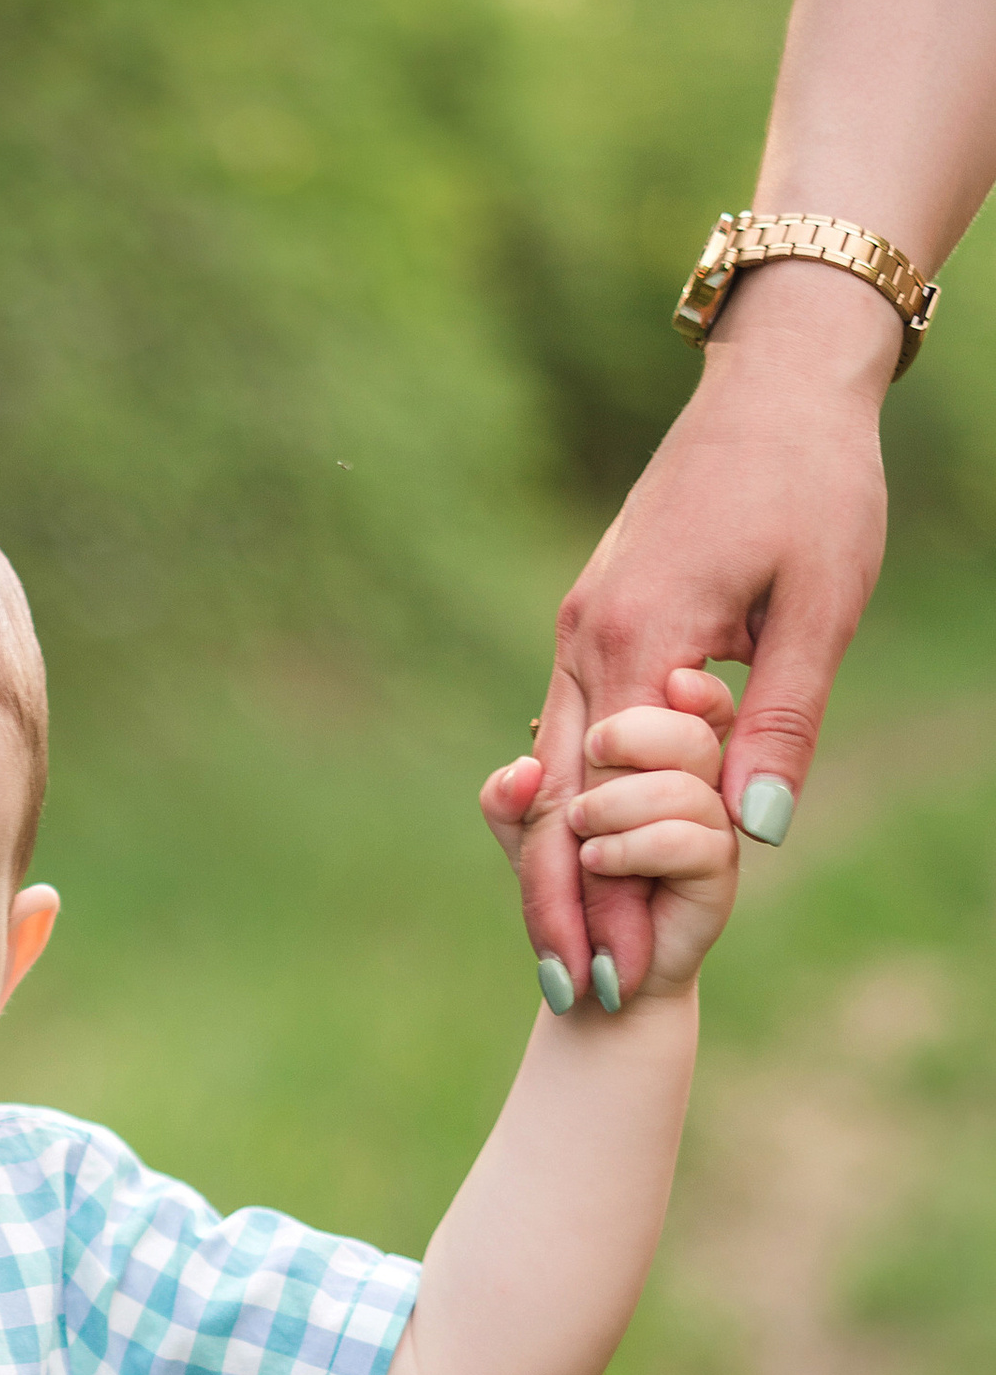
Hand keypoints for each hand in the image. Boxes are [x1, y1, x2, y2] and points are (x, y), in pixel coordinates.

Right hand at [519, 278, 891, 995]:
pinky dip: (568, 801)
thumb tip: (754, 832)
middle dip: (558, 904)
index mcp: (636, 638)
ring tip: (571, 946)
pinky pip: (567, 726)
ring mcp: (580, 624)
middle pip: (553, 803)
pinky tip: (575, 851)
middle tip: (572, 994)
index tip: (619, 981)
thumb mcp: (823, 604)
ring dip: (559, 860)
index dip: (608, 900)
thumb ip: (781, 719)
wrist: (777, 380)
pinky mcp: (595, 614)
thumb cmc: (815, 481)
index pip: (605, 804)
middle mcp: (585, 637)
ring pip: (551, 769)